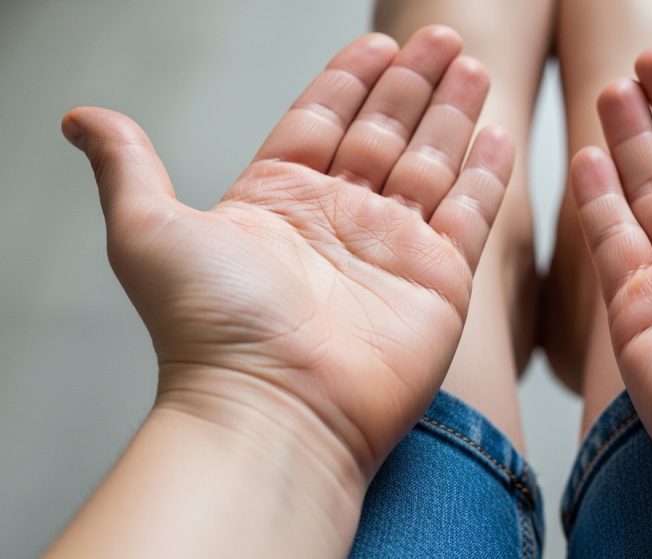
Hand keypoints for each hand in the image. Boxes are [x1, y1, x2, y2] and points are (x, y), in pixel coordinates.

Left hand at [62, 26, 511, 484]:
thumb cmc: (211, 330)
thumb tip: (80, 118)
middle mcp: (339, 219)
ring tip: (472, 69)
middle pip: (385, 131)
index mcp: (279, 200)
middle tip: (441, 37)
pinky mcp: (439, 280)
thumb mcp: (149, 229)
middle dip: (414, 83)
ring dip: (454, 115)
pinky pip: (470, 214)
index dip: (352, 78)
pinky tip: (497, 136)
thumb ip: (129, 165)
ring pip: (432, 163)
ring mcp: (393, 249)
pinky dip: (486, 175)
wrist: (274, 407)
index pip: (324, 118)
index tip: (380, 44)